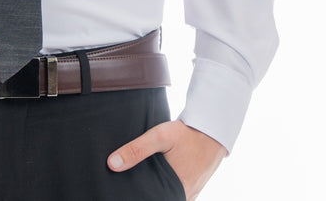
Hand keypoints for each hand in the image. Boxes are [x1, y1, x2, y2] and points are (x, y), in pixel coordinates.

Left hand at [108, 120, 225, 199]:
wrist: (213, 131)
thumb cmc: (188, 134)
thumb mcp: (160, 136)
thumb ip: (136, 150)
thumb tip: (113, 164)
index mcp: (176, 189)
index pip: (151, 199)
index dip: (140, 196)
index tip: (128, 191)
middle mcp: (184, 195)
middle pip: (160, 198)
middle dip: (147, 193)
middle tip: (133, 184)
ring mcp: (190, 193)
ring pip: (169, 196)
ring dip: (157, 191)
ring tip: (144, 181)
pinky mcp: (193, 187)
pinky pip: (177, 193)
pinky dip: (167, 188)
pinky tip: (158, 178)